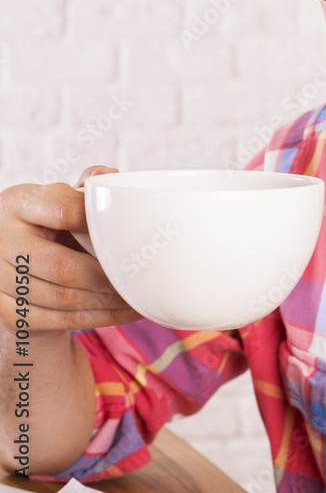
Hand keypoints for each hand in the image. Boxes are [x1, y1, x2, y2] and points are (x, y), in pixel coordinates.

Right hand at [0, 166, 142, 332]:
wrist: (17, 267)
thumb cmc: (52, 226)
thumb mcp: (62, 200)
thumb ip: (86, 188)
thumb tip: (109, 177)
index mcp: (17, 203)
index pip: (64, 210)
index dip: (99, 222)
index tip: (128, 232)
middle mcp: (1, 240)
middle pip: (64, 267)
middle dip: (109, 277)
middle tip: (140, 278)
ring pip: (66, 299)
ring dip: (110, 301)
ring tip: (139, 295)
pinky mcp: (9, 313)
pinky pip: (63, 320)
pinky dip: (102, 317)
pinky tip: (126, 311)